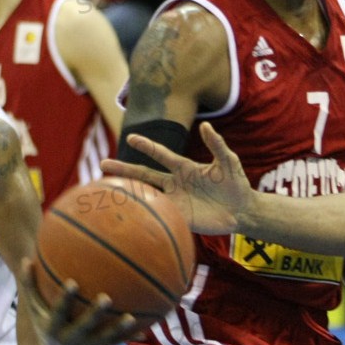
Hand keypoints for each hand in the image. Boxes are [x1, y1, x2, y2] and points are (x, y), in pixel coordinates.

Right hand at [19, 258, 136, 344]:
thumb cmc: (44, 315)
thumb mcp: (34, 303)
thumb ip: (30, 283)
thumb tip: (25, 258)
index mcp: (53, 327)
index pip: (58, 312)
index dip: (65, 299)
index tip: (73, 283)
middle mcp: (69, 340)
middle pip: (82, 327)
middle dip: (94, 315)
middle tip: (106, 297)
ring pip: (103, 339)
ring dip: (118, 330)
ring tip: (131, 317)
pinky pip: (116, 343)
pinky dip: (129, 336)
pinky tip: (146, 327)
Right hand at [102, 122, 251, 235]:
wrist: (242, 210)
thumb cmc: (235, 182)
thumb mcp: (228, 161)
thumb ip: (217, 144)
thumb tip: (206, 125)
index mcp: (184, 167)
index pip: (161, 155)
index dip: (147, 146)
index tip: (131, 137)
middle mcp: (175, 183)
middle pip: (144, 175)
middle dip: (124, 169)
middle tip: (102, 164)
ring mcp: (175, 201)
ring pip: (147, 195)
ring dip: (129, 192)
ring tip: (106, 190)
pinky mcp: (180, 218)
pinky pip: (160, 216)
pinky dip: (145, 215)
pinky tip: (130, 215)